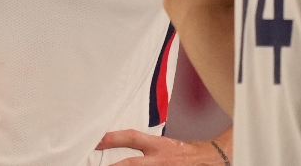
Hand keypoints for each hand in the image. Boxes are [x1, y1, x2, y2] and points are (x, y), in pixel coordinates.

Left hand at [97, 129, 228, 164]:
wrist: (207, 161)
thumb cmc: (183, 154)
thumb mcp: (163, 144)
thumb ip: (143, 145)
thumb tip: (117, 141)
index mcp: (158, 146)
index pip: (132, 138)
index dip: (112, 138)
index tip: (95, 140)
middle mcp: (157, 160)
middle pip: (129, 164)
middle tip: (94, 165)